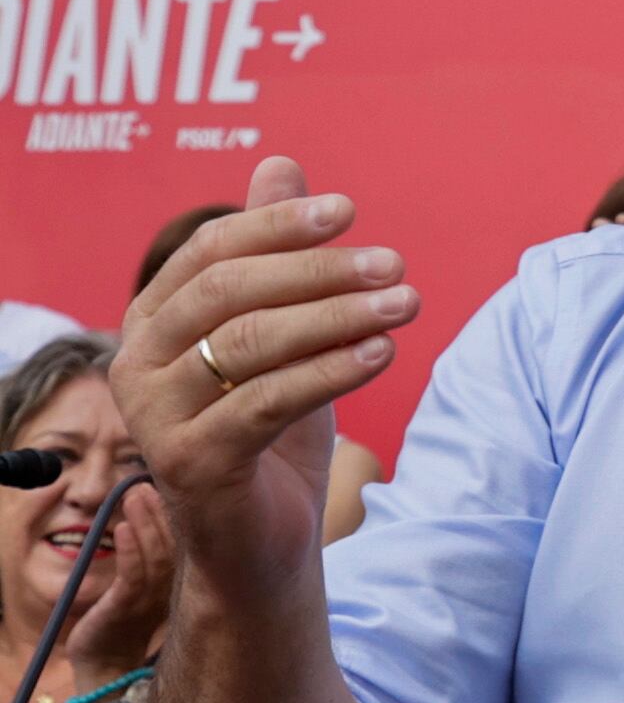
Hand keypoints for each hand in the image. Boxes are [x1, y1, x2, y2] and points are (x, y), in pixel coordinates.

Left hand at [63, 482, 172, 684]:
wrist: (104, 663)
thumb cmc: (122, 620)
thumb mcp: (145, 585)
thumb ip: (154, 555)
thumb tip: (152, 514)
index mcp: (179, 581)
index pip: (188, 541)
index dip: (179, 512)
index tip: (168, 485)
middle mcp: (171, 589)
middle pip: (176, 542)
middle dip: (163, 510)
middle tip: (148, 483)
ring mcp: (148, 599)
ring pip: (154, 554)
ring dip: (144, 522)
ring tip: (134, 495)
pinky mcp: (124, 608)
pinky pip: (130, 575)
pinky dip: (128, 549)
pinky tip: (121, 528)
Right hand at [115, 157, 416, 591]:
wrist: (262, 538)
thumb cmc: (271, 424)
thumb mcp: (283, 330)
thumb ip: (275, 254)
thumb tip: (280, 164)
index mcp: (154, 320)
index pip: (209, 251)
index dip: (278, 226)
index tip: (350, 210)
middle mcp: (137, 364)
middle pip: (228, 292)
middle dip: (318, 270)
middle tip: (394, 262)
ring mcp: (156, 418)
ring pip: (249, 344)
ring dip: (338, 316)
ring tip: (406, 303)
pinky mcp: (190, 465)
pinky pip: (264, 402)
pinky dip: (330, 370)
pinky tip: (382, 353)